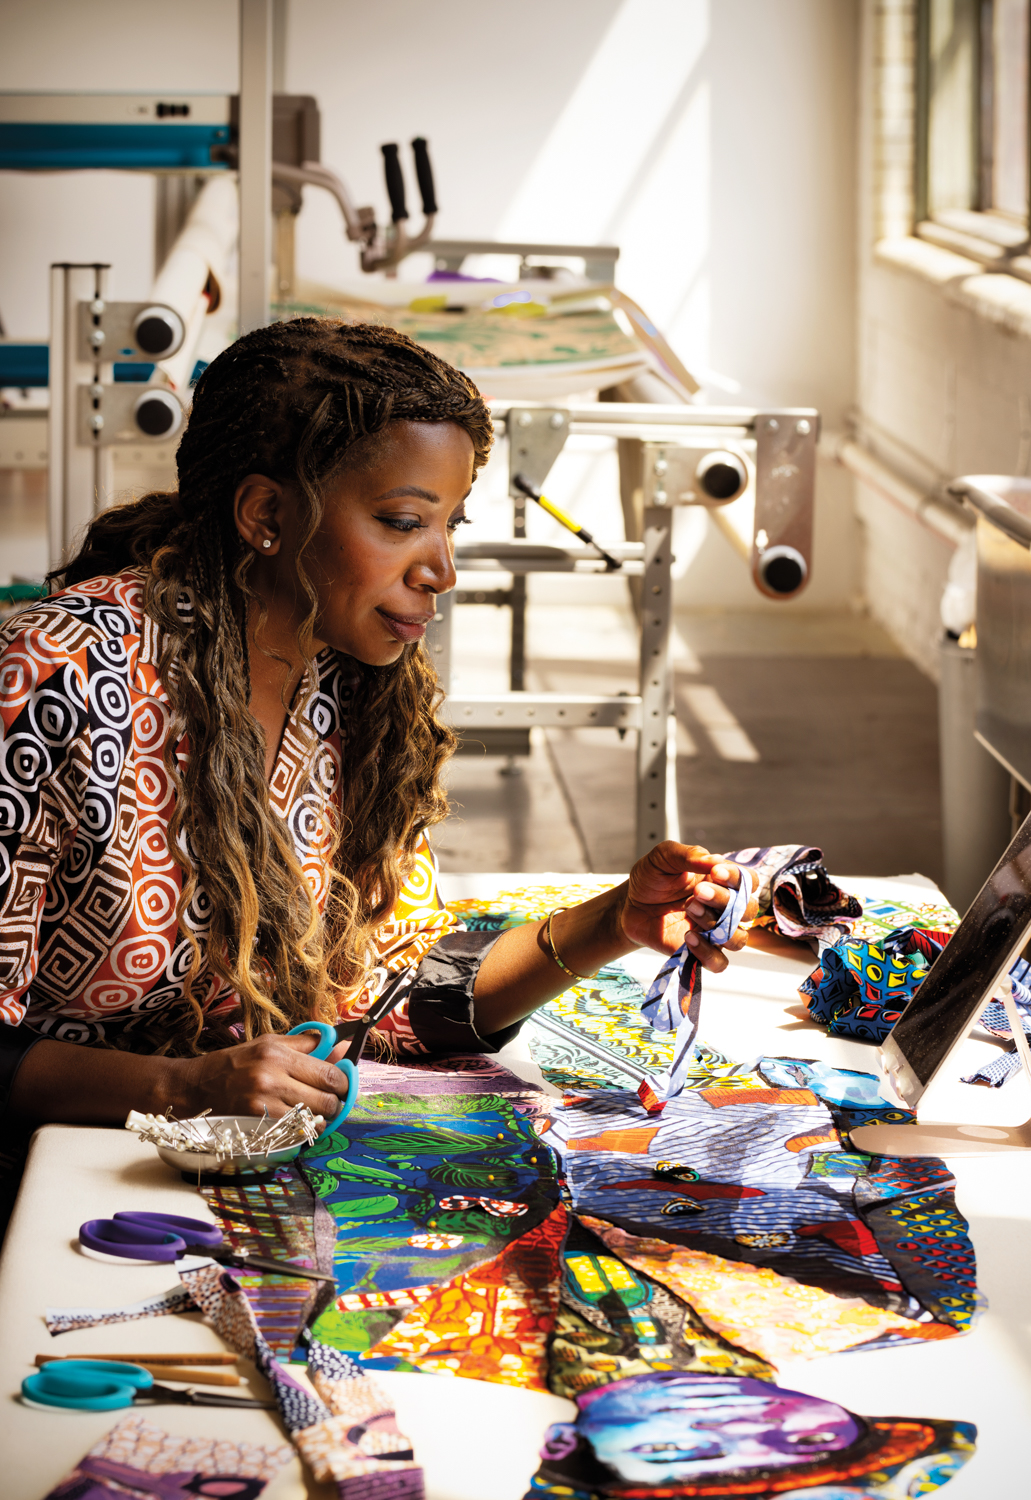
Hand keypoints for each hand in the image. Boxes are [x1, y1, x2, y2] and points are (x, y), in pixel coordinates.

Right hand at [175, 1032, 351, 1120]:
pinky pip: (294, 1133)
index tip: (343, 1084)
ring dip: (320, 1120)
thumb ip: (308, 1046)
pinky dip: (302, 1131)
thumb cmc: (237, 1062)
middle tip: (331, 1101)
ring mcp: (263, 1104)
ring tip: (315, 1113)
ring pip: (313, 1120)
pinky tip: (299, 1124)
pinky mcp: (256, 1123)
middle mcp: (271, 1078)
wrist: (197, 1087)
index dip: (343, 1082)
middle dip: (335, 1103)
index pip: (329, 1073)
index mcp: (278, 1054)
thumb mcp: (270, 1044)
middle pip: (326, 1099)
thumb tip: (343, 1046)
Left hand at [617, 840, 758, 971]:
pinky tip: (688, 937)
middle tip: (698, 891)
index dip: (739, 878)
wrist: (630, 905)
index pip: (749, 881)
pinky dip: (708, 953)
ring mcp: (714, 932)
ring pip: (738, 939)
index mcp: (722, 882)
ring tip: (690, 909)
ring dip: (717, 925)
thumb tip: (714, 859)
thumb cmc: (652, 878)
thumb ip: (689, 855)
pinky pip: (719, 963)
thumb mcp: (664, 857)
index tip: (715, 871)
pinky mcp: (700, 953)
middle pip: (748, 911)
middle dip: (725, 900)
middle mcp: (724, 908)